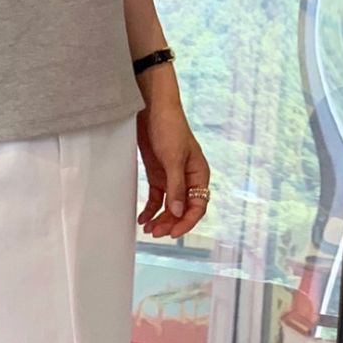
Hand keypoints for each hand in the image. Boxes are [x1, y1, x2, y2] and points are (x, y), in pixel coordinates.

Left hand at [135, 100, 210, 237]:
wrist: (151, 109)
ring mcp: (172, 177)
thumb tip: (179, 212)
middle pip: (183, 209)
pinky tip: (142, 219)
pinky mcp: (158, 175)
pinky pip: (157, 198)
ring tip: (148, 229)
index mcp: (199, 174)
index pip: (198, 205)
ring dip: (160, 219)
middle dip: (170, 222)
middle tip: (155, 233)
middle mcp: (188, 179)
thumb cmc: (169, 128)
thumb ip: (176, 186)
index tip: (173, 233)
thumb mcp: (173, 158)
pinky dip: (150, 209)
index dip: (187, 221)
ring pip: (169, 206)